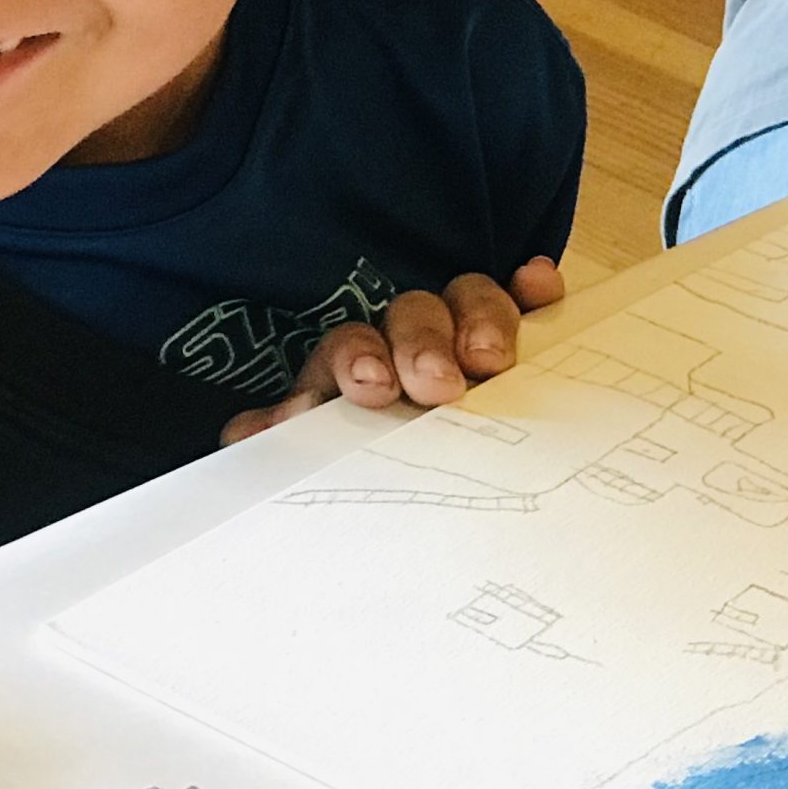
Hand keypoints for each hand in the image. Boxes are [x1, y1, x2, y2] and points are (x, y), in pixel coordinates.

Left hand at [220, 257, 564, 444]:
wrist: (432, 506)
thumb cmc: (359, 468)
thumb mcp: (318, 463)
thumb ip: (282, 445)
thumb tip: (248, 436)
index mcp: (354, 369)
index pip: (351, 345)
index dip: (358, 358)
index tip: (373, 386)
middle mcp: (408, 341)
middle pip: (413, 314)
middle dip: (423, 341)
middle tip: (438, 382)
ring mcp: (465, 332)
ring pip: (470, 299)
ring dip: (482, 319)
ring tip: (492, 358)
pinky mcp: (517, 336)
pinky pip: (527, 300)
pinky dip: (534, 289)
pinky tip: (539, 283)